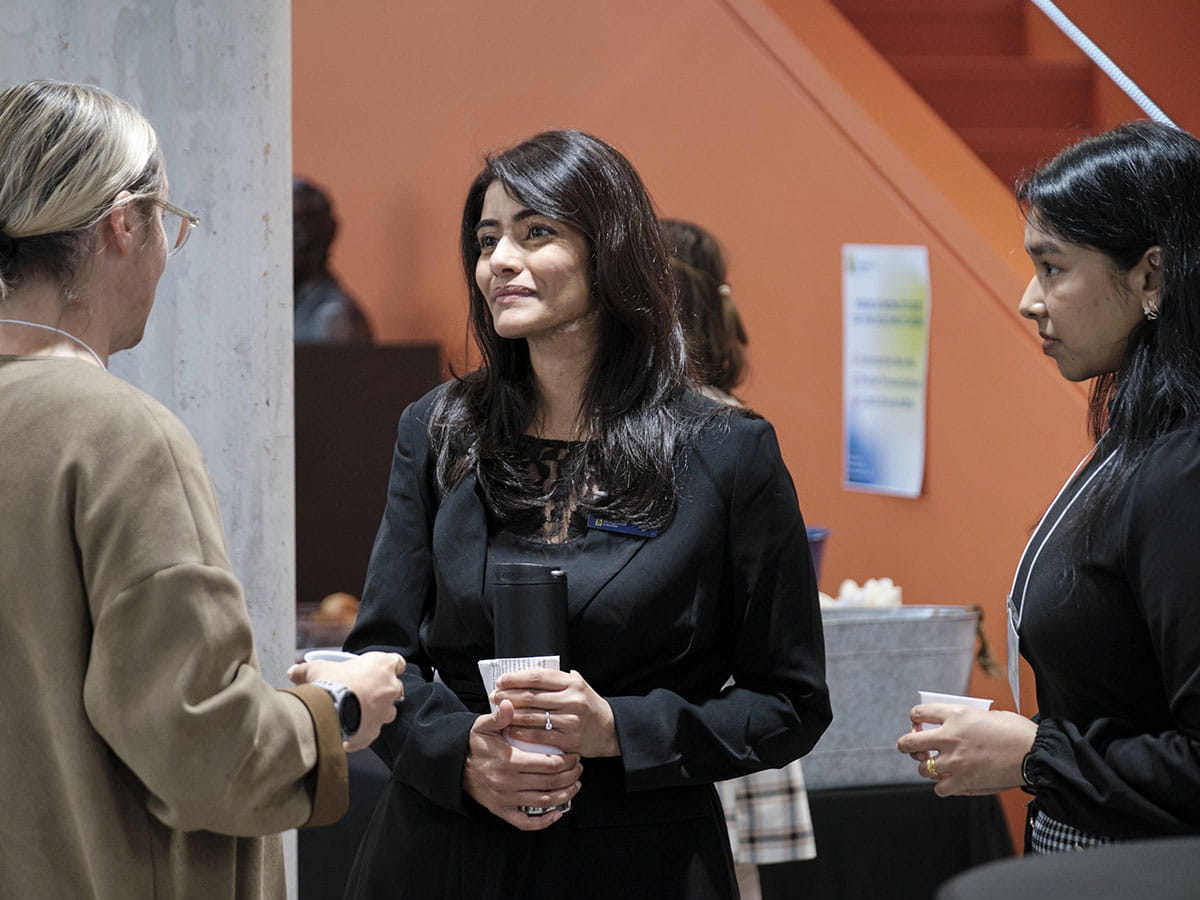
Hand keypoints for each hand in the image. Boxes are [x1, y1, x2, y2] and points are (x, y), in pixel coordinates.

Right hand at [288, 651, 405, 751]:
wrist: (329, 711)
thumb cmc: (330, 684)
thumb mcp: (316, 669)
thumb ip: (306, 669)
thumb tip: (293, 671)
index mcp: (382, 666)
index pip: (397, 662)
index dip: (387, 667)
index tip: (377, 671)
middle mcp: (390, 688)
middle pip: (393, 688)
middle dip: (381, 691)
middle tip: (361, 693)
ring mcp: (385, 711)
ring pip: (386, 711)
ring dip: (374, 712)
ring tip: (354, 713)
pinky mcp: (375, 731)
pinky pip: (371, 731)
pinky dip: (361, 732)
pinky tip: (346, 732)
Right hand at [463, 700, 582, 830]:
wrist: (454, 765)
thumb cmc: (473, 744)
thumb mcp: (482, 725)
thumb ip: (499, 716)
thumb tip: (509, 702)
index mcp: (507, 761)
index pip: (548, 763)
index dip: (567, 760)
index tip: (575, 754)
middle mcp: (507, 783)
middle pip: (550, 783)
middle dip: (570, 776)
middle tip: (579, 767)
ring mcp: (504, 799)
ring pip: (543, 802)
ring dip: (564, 795)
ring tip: (575, 785)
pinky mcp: (500, 810)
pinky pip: (525, 822)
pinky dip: (543, 822)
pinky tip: (556, 814)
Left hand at [493, 668, 620, 757]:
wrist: (610, 729)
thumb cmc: (588, 705)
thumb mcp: (578, 685)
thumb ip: (556, 679)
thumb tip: (525, 674)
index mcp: (572, 683)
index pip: (538, 677)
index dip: (516, 679)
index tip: (501, 681)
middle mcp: (572, 700)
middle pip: (531, 697)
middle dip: (508, 696)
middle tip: (494, 696)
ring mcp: (571, 720)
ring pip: (533, 717)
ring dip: (512, 715)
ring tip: (499, 712)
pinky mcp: (569, 739)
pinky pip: (539, 736)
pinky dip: (522, 732)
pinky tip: (510, 729)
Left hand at [895, 704, 1036, 795]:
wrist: (1036, 754)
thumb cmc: (1017, 732)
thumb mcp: (987, 714)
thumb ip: (966, 721)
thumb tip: (955, 727)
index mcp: (957, 715)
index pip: (920, 712)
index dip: (915, 718)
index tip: (916, 723)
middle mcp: (950, 737)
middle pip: (910, 742)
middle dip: (905, 744)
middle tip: (907, 746)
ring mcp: (955, 761)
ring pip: (922, 768)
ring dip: (926, 767)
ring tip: (934, 766)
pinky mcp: (963, 782)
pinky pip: (940, 788)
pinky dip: (943, 786)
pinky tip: (950, 781)